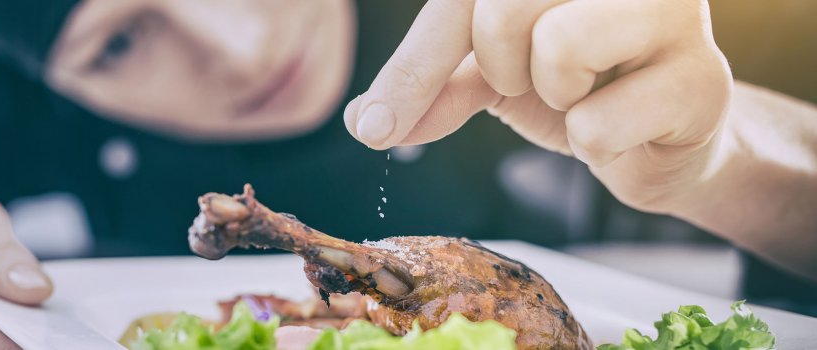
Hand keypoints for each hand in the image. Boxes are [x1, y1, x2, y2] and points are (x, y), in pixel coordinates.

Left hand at [344, 0, 731, 210]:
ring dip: (555, 98)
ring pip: (560, 44)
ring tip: (585, 95)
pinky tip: (624, 129)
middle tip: (540, 80)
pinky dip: (593, 143)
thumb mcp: (493, 76)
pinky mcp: (703, 77)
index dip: (413, 67)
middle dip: (500, 70)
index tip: (375, 126)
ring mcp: (672, 10)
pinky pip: (597, 122)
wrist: (661, 139)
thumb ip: (433, 84)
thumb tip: (363, 120)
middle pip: (501, 10)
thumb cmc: (578, 88)